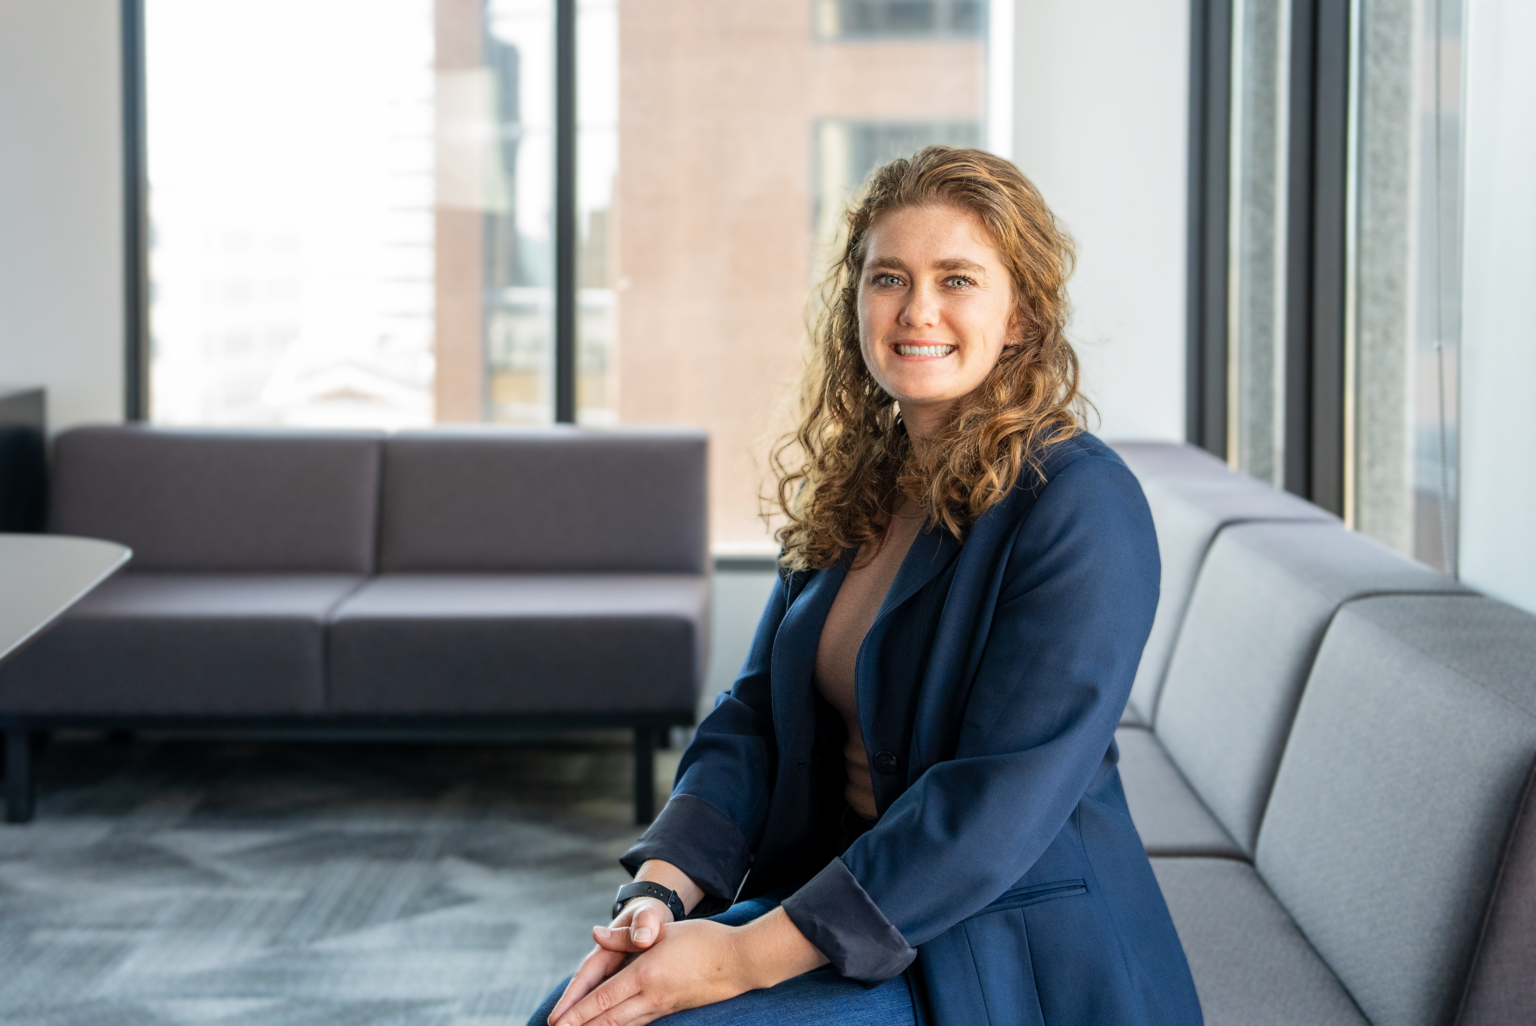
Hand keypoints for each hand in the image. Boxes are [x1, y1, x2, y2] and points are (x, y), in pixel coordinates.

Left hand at [548, 917, 749, 1025]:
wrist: (741, 961)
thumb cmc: (704, 939)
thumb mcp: (664, 931)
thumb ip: (626, 936)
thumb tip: (596, 934)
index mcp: (646, 973)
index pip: (603, 998)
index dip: (578, 1012)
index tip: (558, 1022)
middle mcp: (652, 996)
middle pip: (609, 1019)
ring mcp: (664, 1006)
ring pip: (624, 1025)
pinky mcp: (674, 1010)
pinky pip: (641, 1023)